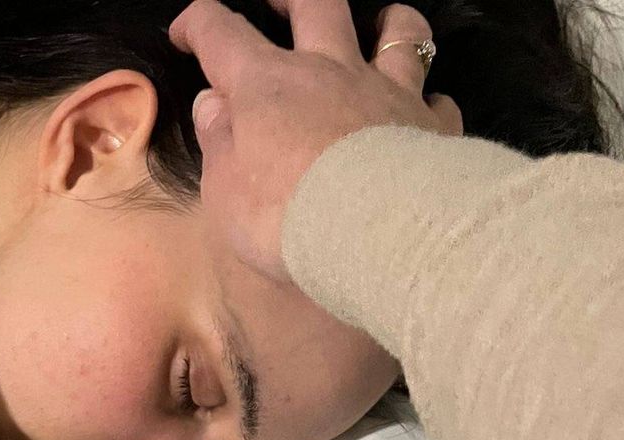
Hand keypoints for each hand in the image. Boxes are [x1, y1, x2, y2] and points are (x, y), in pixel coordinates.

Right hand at [169, 0, 462, 282]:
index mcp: (267, 86)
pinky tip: (426, 115)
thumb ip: (219, 143)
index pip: (222, 35)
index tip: (186, 32)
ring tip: (382, 28)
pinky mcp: (431, 124)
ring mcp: (387, 91)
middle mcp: (329, 71)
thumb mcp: (225, 192)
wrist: (375, 233)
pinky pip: (438, 100)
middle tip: (279, 2)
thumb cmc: (284, 218)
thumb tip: (214, 103)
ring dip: (389, 24)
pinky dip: (430, 103)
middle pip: (315, 3)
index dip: (199, 25)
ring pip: (397, 32)